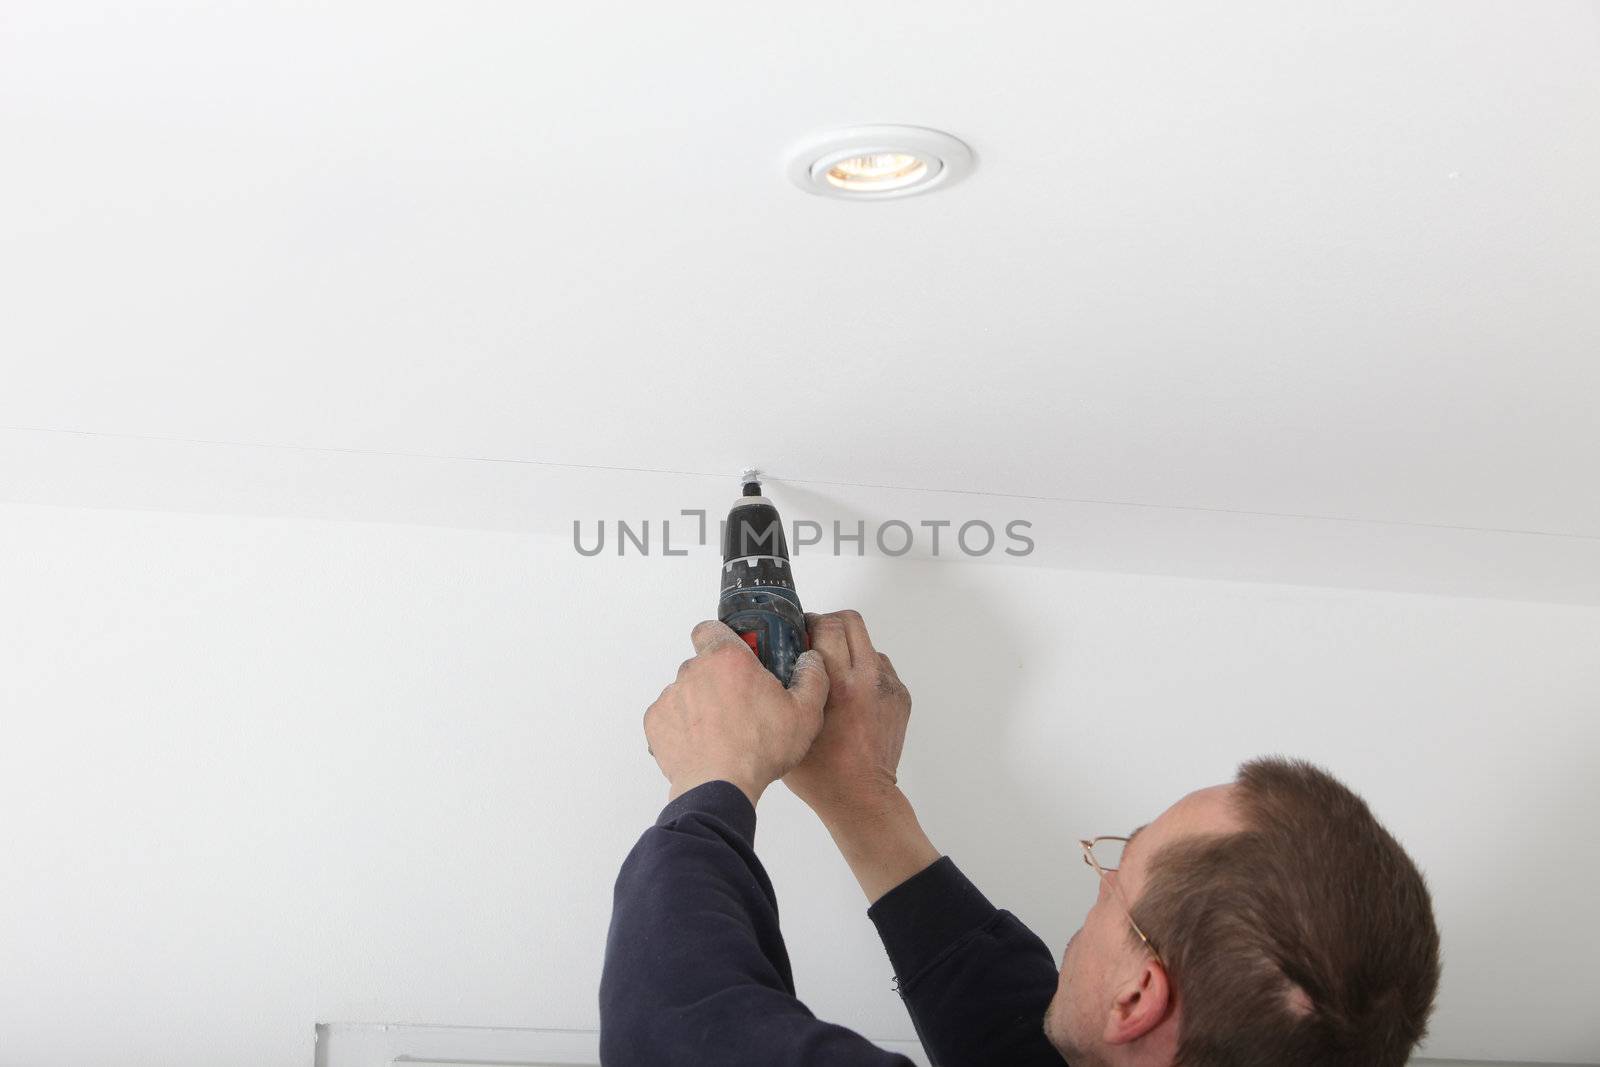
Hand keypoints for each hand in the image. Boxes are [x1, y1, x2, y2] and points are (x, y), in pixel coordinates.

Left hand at [644, 620, 829, 806]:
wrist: (719, 788)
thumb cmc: (759, 750)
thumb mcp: (805, 713)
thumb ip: (812, 678)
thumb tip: (811, 661)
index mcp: (728, 658)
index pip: (711, 628)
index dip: (722, 638)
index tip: (736, 656)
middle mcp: (693, 670)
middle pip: (702, 664)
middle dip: (718, 679)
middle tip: (739, 704)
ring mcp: (671, 696)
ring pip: (686, 691)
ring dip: (700, 704)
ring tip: (722, 732)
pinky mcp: (656, 722)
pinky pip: (670, 716)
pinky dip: (683, 726)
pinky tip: (703, 744)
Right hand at [782, 609, 910, 826]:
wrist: (861, 796)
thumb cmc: (821, 771)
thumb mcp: (791, 724)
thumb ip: (787, 689)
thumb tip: (777, 662)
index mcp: (838, 684)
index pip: (828, 625)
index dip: (810, 622)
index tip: (799, 631)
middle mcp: (867, 679)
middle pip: (851, 622)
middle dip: (830, 624)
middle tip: (815, 639)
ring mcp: (888, 687)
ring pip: (868, 644)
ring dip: (849, 648)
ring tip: (833, 672)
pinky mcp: (901, 697)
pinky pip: (880, 667)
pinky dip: (864, 671)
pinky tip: (850, 694)